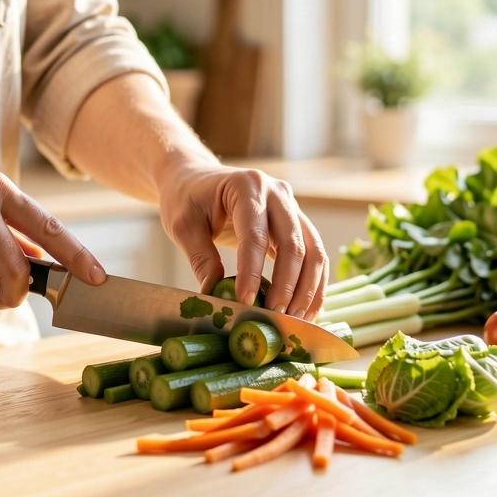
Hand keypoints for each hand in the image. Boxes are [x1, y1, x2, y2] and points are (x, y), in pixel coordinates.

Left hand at [159, 162, 327, 319]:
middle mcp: (277, 193)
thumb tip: (214, 294)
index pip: (255, 234)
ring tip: (295, 318)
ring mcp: (291, 206)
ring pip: (314, 250)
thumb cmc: (187, 198)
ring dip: (309, 287)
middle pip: (294, 243)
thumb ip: (200, 257)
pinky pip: (314, 254)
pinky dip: (314, 283)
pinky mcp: (297, 223)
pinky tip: (306, 308)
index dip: (252, 271)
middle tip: (275, 315)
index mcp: (246, 186)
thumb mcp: (183, 225)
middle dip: (288, 284)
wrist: (196, 179)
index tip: (245, 301)